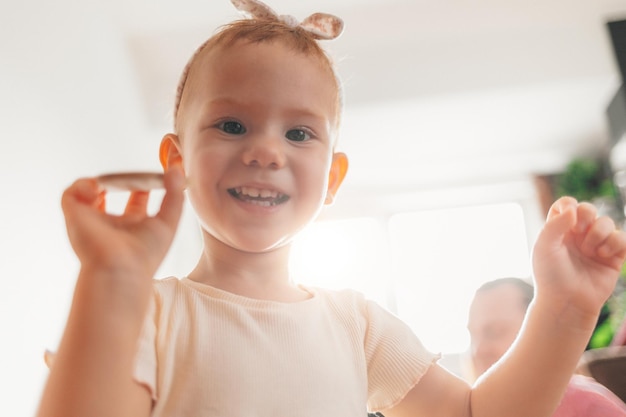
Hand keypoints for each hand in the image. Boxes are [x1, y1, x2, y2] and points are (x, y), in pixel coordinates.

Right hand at [61, 166, 185, 279]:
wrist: (121, 269)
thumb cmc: (146, 253)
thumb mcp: (169, 220)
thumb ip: (175, 194)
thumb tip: (177, 170)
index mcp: (134, 226)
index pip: (136, 200)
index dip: (143, 184)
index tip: (152, 174)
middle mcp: (112, 224)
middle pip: (113, 195)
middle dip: (118, 179)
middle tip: (129, 175)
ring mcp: (92, 221)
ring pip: (88, 193)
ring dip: (98, 182)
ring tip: (110, 182)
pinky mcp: (74, 217)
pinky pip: (70, 194)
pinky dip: (81, 185)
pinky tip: (96, 189)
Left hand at [532, 196, 625, 323]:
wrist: (567, 302)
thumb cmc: (551, 276)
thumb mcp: (544, 247)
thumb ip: (555, 224)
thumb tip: (573, 208)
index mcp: (558, 230)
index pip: (567, 205)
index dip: (569, 205)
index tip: (568, 218)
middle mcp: (577, 236)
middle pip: (589, 208)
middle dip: (587, 215)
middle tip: (579, 232)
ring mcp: (595, 245)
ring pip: (607, 222)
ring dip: (599, 233)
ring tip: (590, 251)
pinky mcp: (612, 257)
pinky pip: (622, 238)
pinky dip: (615, 243)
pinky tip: (604, 255)